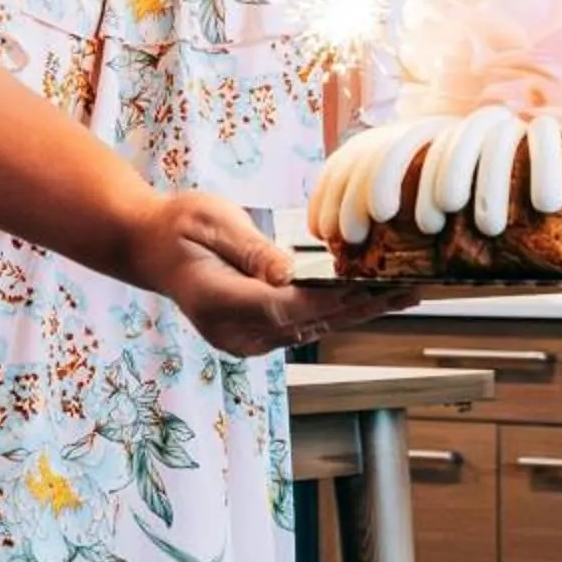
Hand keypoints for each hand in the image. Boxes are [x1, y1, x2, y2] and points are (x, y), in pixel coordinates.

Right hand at [124, 192, 407, 353]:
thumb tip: (287, 273)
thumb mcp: (210, 221)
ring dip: (358, 311)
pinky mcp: (255, 336)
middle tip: (411, 291)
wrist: (151, 248)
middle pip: (308, 323)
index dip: (330, 298)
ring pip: (312, 327)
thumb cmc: (178, 225)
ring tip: (405, 294)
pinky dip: (339, 311)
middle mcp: (233, 332)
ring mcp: (244, 340)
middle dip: (362, 306)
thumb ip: (250, 249)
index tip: (372, 285)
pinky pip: (304, 325)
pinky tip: (371, 298)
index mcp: (216, 303)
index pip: (283, 306)